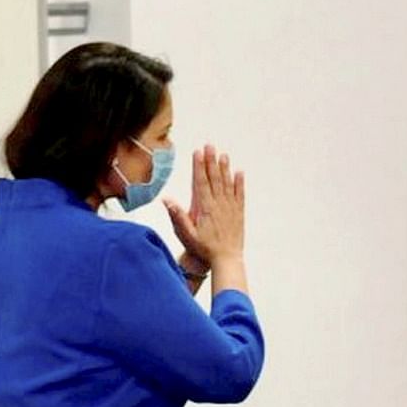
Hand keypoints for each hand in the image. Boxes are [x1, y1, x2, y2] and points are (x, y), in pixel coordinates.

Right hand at [164, 144, 244, 267]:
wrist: (226, 260)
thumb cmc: (204, 249)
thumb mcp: (187, 234)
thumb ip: (178, 216)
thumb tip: (166, 200)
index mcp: (205, 208)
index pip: (201, 183)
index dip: (199, 166)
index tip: (198, 153)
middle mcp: (219, 205)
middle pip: (215, 179)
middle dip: (211, 161)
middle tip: (210, 146)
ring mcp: (230, 208)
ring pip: (227, 184)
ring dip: (225, 169)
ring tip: (223, 155)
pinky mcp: (238, 213)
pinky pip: (239, 195)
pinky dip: (239, 183)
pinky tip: (239, 173)